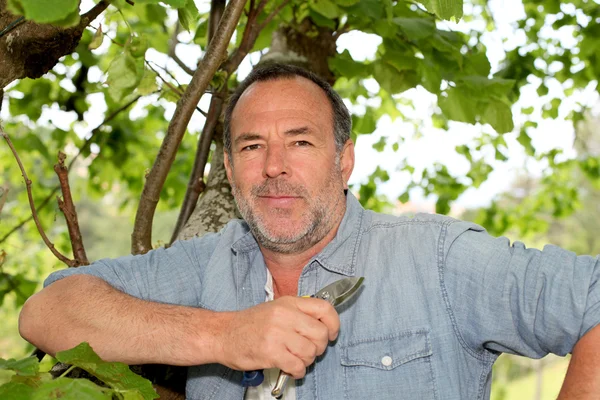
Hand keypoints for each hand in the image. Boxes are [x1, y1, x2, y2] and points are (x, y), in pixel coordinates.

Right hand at [215, 296, 339, 378]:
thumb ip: (299, 313)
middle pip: (321, 334)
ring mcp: (277, 333)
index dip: (334, 324)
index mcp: (289, 302)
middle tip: (309, 351)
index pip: (324, 309)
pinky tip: (291, 369)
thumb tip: (323, 325)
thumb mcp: (276, 308)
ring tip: (295, 359)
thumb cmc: (250, 324)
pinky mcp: (270, 352)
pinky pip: (297, 366)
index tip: (331, 334)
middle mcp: (285, 315)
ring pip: (310, 352)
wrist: (223, 334)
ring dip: (306, 361)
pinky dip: (298, 371)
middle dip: (319, 347)